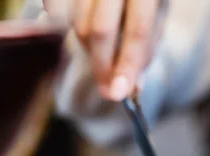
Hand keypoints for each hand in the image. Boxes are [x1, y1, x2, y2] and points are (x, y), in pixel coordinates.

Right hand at [44, 0, 164, 100]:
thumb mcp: (156, 14)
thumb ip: (145, 48)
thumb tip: (133, 87)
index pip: (139, 30)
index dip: (127, 65)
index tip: (118, 94)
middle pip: (100, 29)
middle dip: (101, 66)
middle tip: (107, 89)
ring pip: (76, 22)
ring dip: (87, 47)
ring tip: (102, 50)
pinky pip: (53, 6)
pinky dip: (61, 22)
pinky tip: (77, 25)